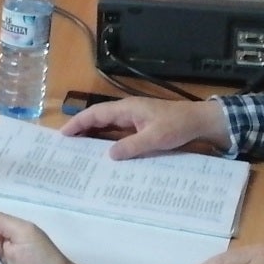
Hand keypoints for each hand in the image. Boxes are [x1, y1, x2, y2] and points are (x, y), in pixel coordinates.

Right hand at [61, 96, 230, 159]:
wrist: (200, 121)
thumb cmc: (178, 126)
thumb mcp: (155, 138)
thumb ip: (131, 146)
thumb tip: (109, 155)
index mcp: (127, 109)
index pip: (95, 114)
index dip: (78, 123)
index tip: (63, 134)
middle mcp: (127, 111)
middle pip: (98, 118)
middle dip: (80, 129)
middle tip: (66, 144)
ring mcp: (134, 118)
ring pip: (107, 125)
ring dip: (93, 134)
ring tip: (79, 149)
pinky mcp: (141, 125)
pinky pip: (118, 131)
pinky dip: (107, 138)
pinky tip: (104, 151)